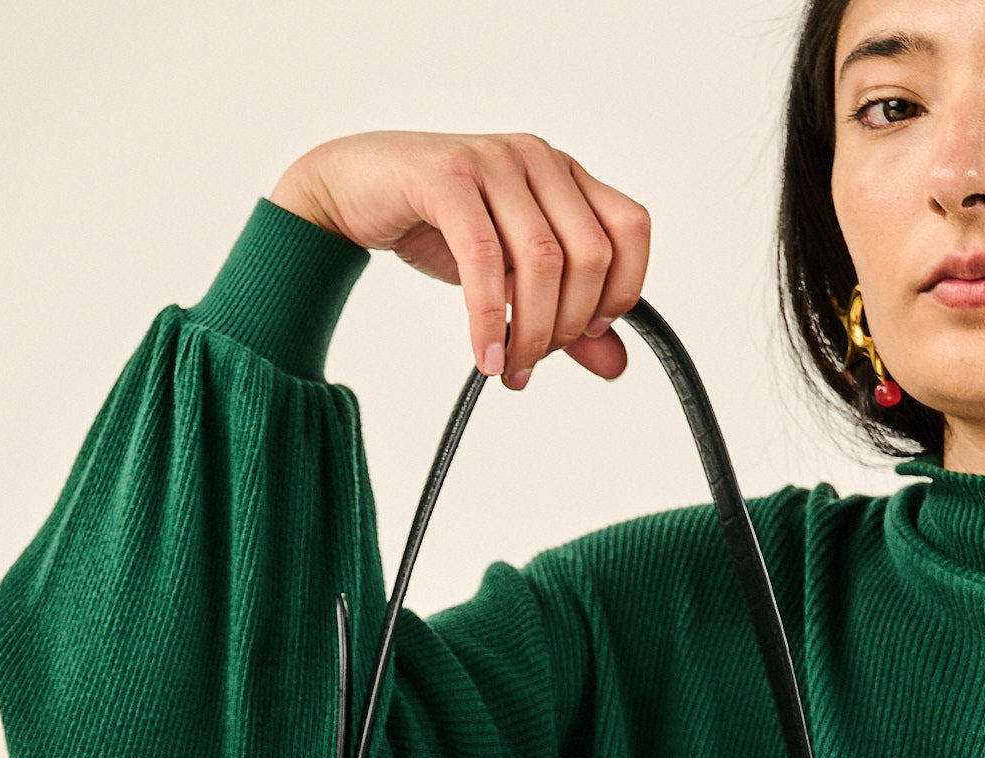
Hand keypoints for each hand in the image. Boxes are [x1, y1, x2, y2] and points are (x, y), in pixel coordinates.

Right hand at [268, 129, 649, 390]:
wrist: (354, 189)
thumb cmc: (436, 227)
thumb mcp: (509, 274)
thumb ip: (565, 314)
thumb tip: (616, 364)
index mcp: (564, 175)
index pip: (630, 228)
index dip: (621, 290)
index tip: (589, 333)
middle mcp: (538, 160)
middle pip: (589, 254)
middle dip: (569, 326)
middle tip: (535, 362)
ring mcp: (494, 162)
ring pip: (542, 260)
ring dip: (531, 332)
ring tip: (511, 371)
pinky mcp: (448, 177)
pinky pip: (484, 259)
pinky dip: (488, 320)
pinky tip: (485, 356)